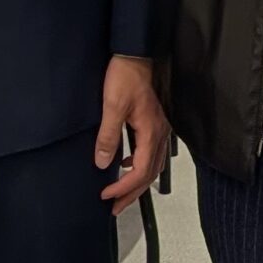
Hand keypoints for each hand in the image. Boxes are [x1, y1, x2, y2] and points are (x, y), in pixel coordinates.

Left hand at [96, 55, 170, 214]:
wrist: (135, 55)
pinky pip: (151, 153)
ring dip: (137, 183)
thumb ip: (108, 136)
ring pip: (153, 166)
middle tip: (115, 207)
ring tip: (121, 193)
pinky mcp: (154, 123)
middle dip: (132, 193)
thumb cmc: (126, 76)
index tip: (106, 195)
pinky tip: (126, 163)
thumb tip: (102, 162)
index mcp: (151, 132)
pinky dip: (140, 165)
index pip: (140, 171)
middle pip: (149, 174)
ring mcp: (159, 129)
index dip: (123, 187)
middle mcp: (160, 134)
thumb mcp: (112, 106)